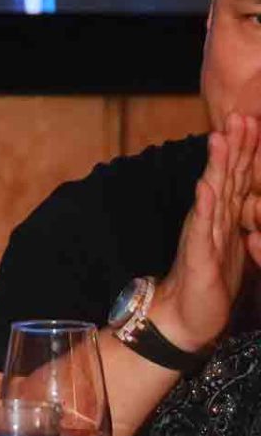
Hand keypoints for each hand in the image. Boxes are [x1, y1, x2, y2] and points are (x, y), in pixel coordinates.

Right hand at [148, 113, 255, 352]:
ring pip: (212, 194)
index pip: (235, 178)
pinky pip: (202, 227)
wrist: (184, 319)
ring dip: (217, 166)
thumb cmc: (210, 285)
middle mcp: (211, 220)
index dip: (245, 151)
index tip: (251, 122)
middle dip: (234, 147)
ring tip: (219, 139)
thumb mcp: (233, 249)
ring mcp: (203, 235)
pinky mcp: (199, 256)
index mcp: (222, 217)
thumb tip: (248, 200)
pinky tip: (205, 187)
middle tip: (239, 116)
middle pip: (224, 177)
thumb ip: (238, 222)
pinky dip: (204, 205)